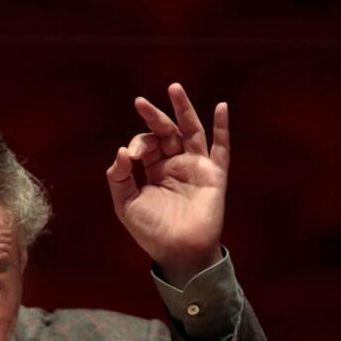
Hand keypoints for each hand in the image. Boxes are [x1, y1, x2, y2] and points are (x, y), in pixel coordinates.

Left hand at [105, 83, 228, 287]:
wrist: (177, 252)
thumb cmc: (151, 231)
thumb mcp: (125, 204)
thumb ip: (118, 177)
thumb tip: (122, 150)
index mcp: (154, 170)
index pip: (146, 144)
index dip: (137, 144)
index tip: (132, 156)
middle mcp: (175, 164)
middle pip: (166, 132)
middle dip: (154, 117)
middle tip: (140, 102)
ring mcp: (195, 167)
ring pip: (191, 131)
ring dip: (184, 110)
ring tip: (174, 88)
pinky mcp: (213, 175)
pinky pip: (221, 148)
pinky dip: (222, 128)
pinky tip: (221, 107)